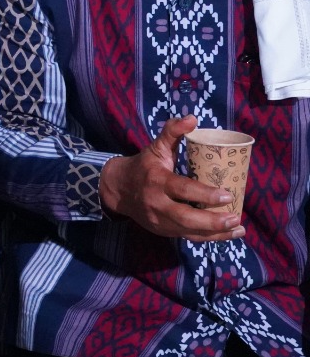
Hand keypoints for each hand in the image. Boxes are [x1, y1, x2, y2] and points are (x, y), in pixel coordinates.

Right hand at [99, 116, 243, 240]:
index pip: (182, 190)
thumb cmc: (144, 166)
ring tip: (238, 229)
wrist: (119, 189)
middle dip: (212, 220)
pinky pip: (189, 237)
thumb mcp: (156, 147)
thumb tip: (193, 118)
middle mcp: (157, 203)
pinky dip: (210, 238)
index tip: (227, 194)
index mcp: (157, 180)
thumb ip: (173, 132)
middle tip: (235, 217)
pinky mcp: (164, 231)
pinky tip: (229, 235)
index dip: (204, 194)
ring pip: (189, 231)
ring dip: (216, 233)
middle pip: (185, 217)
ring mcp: (159, 220)